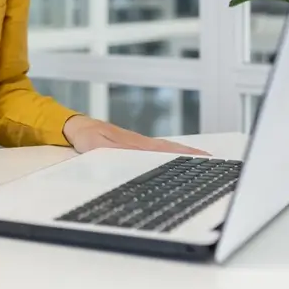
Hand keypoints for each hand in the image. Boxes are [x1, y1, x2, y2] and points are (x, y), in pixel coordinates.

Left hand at [63, 115, 207, 155]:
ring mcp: (138, 143)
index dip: (182, 154)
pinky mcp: (135, 146)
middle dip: (190, 154)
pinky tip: (177, 160)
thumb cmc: (86, 138)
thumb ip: (112, 151)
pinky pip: (157, 150)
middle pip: (169, 148)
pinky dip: (171, 153)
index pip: (163, 149)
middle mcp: (139, 142)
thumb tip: (129, 156)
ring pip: (165, 149)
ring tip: (203, 161)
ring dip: (183, 154)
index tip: (200, 158)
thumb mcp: (95, 146)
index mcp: (134, 143)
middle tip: (211, 160)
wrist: (76, 127)